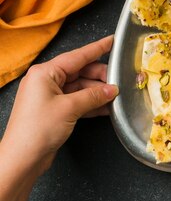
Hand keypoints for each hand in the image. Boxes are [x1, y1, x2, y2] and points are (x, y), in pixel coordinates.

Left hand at [1, 35, 117, 175]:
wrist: (22, 160)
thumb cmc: (37, 130)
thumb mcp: (70, 108)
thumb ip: (94, 95)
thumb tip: (112, 89)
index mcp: (45, 73)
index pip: (77, 56)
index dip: (97, 48)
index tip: (112, 41)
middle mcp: (45, 81)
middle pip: (80, 72)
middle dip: (100, 77)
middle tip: (118, 80)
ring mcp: (49, 96)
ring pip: (80, 87)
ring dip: (97, 92)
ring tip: (115, 96)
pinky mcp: (53, 111)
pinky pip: (77, 101)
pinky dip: (91, 104)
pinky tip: (106, 108)